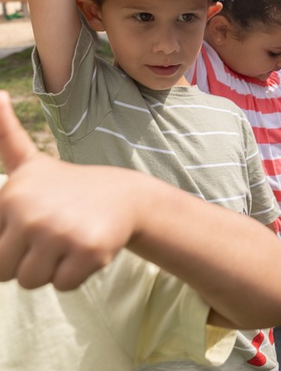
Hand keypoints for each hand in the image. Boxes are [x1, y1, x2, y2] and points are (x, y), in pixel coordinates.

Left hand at [0, 90, 135, 290]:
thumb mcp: (31, 164)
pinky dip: (77, 273)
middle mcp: (30, 214)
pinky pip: (63, 286)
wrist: (127, 196)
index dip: (16, 243)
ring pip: (33, 282)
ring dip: (53, 269)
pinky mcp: (88, 251)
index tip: (39, 221)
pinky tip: (90, 246)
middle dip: (30, 262)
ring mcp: (59, 233)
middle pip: (7, 272)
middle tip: (54, 236)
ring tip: (71, 239)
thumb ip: (4, 136)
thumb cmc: (71, 187)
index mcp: (9, 196)